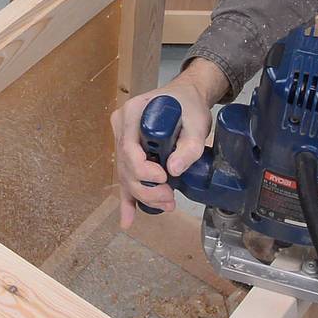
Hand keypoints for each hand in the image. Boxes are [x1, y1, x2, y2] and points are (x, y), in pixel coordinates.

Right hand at [110, 58, 228, 228]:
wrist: (186, 97)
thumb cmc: (189, 105)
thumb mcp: (197, 121)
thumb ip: (189, 145)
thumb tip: (173, 171)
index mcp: (132, 113)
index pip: (128, 147)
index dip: (143, 169)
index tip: (164, 177)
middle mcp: (121, 127)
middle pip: (126, 166)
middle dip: (146, 188)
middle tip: (171, 198)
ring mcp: (121, 140)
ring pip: (126, 176)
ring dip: (144, 195)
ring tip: (167, 205)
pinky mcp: (128, 154)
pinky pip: (126, 179)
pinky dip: (127, 201)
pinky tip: (127, 220)